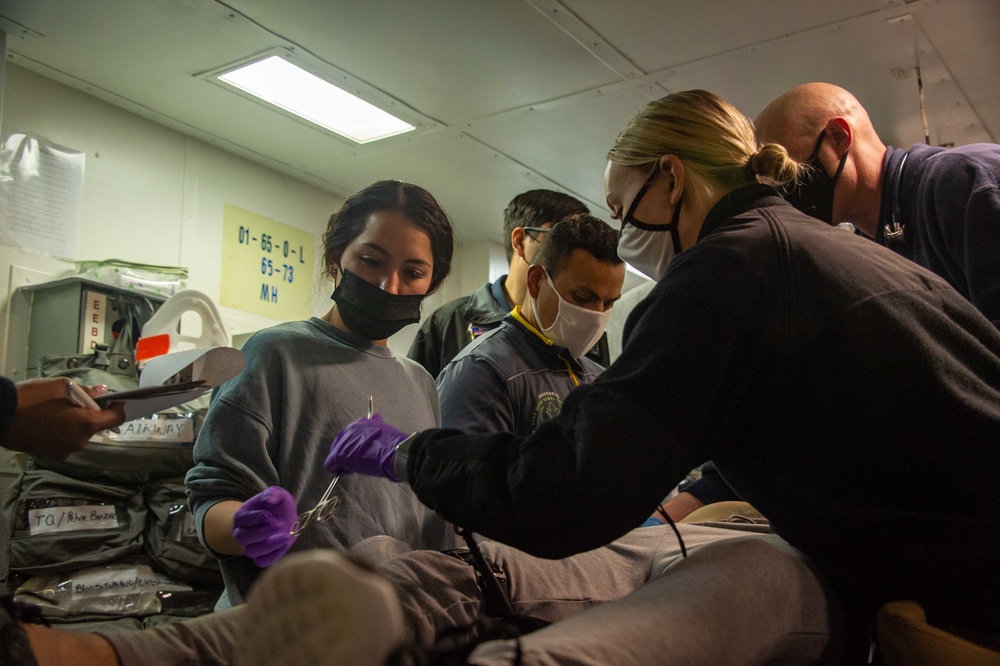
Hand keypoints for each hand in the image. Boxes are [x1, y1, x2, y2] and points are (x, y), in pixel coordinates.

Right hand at [1, 378, 126, 458]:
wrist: (1, 415)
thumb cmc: (32, 398)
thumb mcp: (62, 386)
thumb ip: (87, 392)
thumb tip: (102, 392)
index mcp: (87, 424)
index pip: (116, 419)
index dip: (118, 409)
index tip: (115, 402)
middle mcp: (80, 441)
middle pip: (96, 427)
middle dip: (91, 415)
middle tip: (78, 402)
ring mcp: (65, 450)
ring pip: (79, 435)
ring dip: (76, 424)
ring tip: (58, 412)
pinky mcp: (51, 455)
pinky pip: (65, 442)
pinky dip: (63, 432)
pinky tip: (48, 422)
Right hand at [232, 487, 298, 567]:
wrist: (282, 518)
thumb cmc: (276, 505)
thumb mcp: (276, 494)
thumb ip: (272, 494)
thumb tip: (268, 500)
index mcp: (242, 516)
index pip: (245, 519)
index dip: (259, 518)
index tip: (273, 516)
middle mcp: (241, 533)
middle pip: (242, 537)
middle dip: (261, 532)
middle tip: (279, 525)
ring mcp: (250, 546)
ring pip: (251, 551)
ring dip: (269, 546)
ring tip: (286, 537)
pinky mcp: (260, 557)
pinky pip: (262, 562)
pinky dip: (273, 556)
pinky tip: (284, 545)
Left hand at [324, 414, 407, 480]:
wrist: (394, 452)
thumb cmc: (393, 444)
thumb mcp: (384, 430)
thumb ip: (375, 427)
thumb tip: (376, 418)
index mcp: (359, 423)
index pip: (349, 435)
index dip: (353, 446)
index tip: (358, 453)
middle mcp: (348, 430)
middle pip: (340, 444)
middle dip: (346, 453)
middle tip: (355, 462)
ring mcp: (343, 443)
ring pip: (335, 454)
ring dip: (342, 462)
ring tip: (353, 468)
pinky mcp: (339, 455)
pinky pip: (330, 464)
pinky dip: (335, 469)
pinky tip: (343, 472)